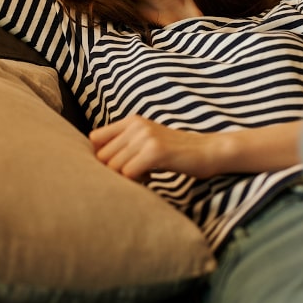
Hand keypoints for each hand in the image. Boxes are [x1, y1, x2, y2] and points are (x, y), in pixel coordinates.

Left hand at [89, 115, 213, 179]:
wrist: (208, 151)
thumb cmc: (175, 152)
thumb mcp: (146, 141)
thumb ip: (123, 145)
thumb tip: (96, 160)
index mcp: (130, 121)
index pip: (94, 139)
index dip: (100, 157)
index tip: (116, 167)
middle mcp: (135, 125)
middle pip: (102, 156)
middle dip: (112, 172)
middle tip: (133, 175)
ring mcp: (145, 137)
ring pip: (113, 166)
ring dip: (125, 178)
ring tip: (144, 176)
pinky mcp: (155, 151)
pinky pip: (128, 172)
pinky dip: (135, 181)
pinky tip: (150, 178)